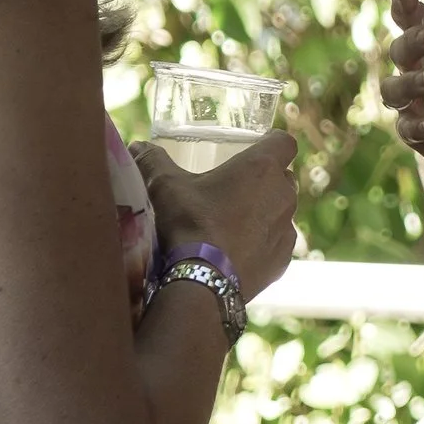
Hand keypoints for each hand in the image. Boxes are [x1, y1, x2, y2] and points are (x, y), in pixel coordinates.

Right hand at [135, 129, 297, 303]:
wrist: (202, 282)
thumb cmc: (189, 223)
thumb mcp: (165, 186)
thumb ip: (153, 160)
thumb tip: (136, 146)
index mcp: (262, 168)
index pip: (284, 141)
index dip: (272, 141)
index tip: (257, 146)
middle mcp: (283, 195)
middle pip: (284, 177)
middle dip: (266, 178)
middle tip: (236, 186)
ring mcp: (287, 230)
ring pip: (282, 210)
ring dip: (266, 210)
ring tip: (235, 220)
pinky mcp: (284, 260)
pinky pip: (278, 242)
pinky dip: (264, 241)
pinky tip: (239, 248)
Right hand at [380, 0, 423, 184]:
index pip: (408, 19)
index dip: (402, 6)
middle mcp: (414, 70)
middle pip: (399, 50)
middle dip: (411, 41)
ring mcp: (413, 103)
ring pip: (394, 89)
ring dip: (409, 82)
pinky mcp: (418, 134)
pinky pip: (406, 129)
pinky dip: (415, 126)